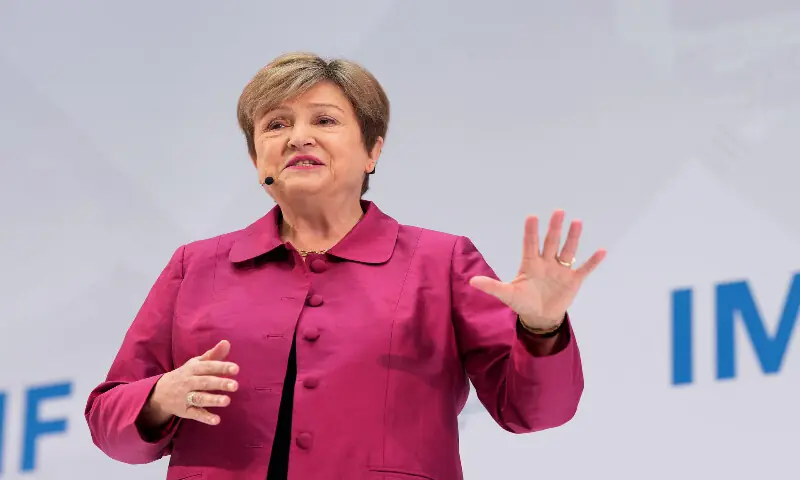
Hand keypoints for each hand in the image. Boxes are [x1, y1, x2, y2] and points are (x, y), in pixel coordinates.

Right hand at [144, 340, 238, 426]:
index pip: (208, 367)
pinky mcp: (185, 411)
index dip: (221, 367)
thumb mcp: (196, 363)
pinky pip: (195, 414)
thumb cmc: (186, 374)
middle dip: (219, 383)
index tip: (236, 369)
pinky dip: (205, 417)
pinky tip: (217, 420)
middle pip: (204, 382)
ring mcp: (185, 397)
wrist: (159, 392)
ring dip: (213, 400)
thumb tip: (227, 342)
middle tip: (235, 385)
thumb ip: (213, 355)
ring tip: (227, 401)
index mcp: (193, 369)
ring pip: (199, 398)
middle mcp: (188, 382)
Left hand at [469, 210, 605, 329]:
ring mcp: (561, 270)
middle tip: (558, 211)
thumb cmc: (523, 301)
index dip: (531, 231)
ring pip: (568, 250)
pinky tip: (601, 251)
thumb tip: (472, 281)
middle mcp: (547, 262)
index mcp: (530, 263)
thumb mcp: (507, 294)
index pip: (530, 244)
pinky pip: (585, 268)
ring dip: (573, 238)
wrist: (540, 316)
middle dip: (554, 228)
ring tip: (577, 222)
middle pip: (551, 242)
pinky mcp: (573, 280)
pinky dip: (593, 261)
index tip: (532, 216)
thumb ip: (492, 286)